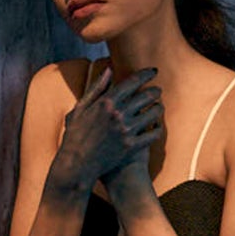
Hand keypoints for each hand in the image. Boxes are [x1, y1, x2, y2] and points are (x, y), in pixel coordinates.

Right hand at [48, 64, 163, 199]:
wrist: (76, 165)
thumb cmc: (75, 136)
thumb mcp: (80, 109)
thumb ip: (97, 88)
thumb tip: (109, 70)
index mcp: (106, 102)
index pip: (133, 82)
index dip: (146, 74)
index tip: (154, 72)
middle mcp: (118, 114)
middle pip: (147, 96)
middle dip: (155, 91)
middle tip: (158, 90)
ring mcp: (126, 131)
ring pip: (153, 114)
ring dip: (158, 108)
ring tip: (158, 107)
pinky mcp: (131, 147)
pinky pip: (153, 134)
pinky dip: (157, 129)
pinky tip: (156, 126)